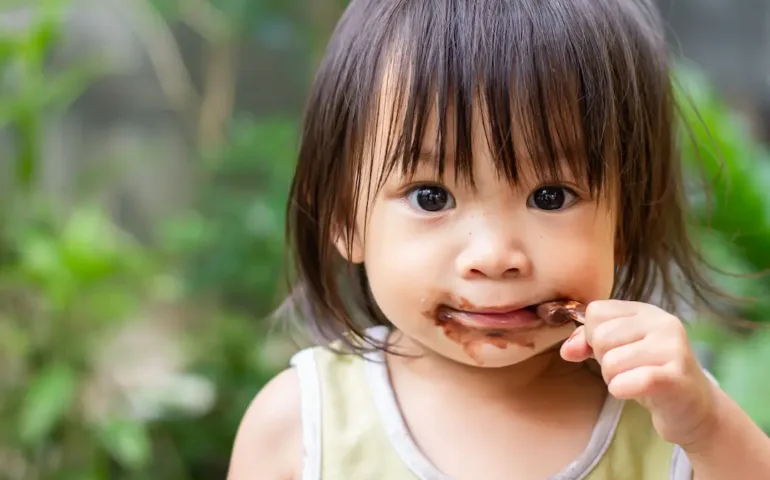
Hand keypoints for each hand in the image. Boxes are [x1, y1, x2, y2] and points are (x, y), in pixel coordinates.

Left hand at [560, 299, 716, 448]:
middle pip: (601, 336)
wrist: (693, 409)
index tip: (611, 351)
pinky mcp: (676, 378)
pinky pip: (628, 381)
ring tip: (635, 381)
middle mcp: (663, 323)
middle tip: (626, 370)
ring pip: (611, 361)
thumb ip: (588, 343)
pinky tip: (636, 392)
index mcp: (646, 312)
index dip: (592, 336)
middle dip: (603, 360)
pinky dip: (622, 390)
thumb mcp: (618, 351)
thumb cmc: (650, 375)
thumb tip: (567, 350)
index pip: (596, 311)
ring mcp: (673, 349)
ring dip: (613, 379)